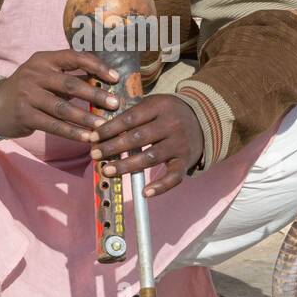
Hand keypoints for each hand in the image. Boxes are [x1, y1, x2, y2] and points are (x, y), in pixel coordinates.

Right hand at [0, 49, 120, 141]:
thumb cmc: (28, 90)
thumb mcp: (44, 76)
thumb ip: (69, 77)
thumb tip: (103, 81)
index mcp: (43, 59)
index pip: (74, 57)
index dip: (96, 66)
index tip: (115, 77)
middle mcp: (34, 74)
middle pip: (71, 84)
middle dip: (96, 94)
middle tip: (115, 103)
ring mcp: (28, 95)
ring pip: (63, 108)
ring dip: (86, 118)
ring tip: (104, 126)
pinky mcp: (25, 115)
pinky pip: (53, 125)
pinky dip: (72, 133)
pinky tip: (87, 138)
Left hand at [89, 94, 203, 197]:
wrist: (203, 119)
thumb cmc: (168, 113)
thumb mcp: (154, 104)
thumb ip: (132, 113)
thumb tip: (100, 126)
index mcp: (160, 106)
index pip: (130, 118)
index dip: (110, 129)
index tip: (93, 137)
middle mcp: (172, 124)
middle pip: (138, 138)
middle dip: (113, 147)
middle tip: (94, 155)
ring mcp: (180, 144)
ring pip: (151, 158)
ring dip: (127, 166)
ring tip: (107, 170)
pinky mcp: (186, 161)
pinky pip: (173, 177)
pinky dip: (160, 187)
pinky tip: (144, 193)